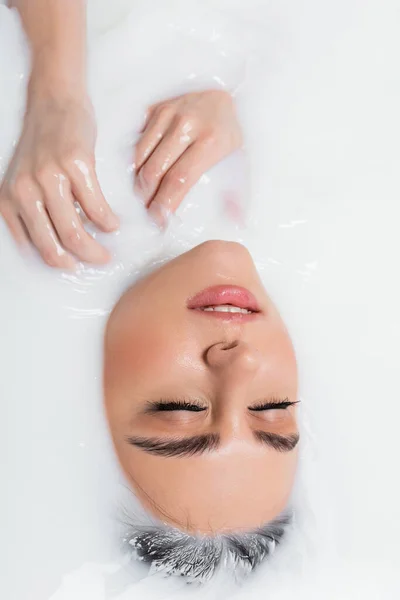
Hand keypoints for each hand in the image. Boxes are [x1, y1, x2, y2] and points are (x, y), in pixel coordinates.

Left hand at [0, 89, 118, 268]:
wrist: (54, 101)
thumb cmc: (43, 144)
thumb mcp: (25, 182)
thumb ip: (35, 212)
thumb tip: (63, 247)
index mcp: (9, 200)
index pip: (33, 248)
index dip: (58, 263)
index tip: (75, 265)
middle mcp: (25, 191)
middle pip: (54, 247)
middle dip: (80, 262)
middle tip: (98, 260)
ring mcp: (50, 178)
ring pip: (75, 234)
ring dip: (96, 249)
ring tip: (108, 249)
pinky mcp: (76, 165)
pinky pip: (96, 209)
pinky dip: (108, 222)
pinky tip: (113, 223)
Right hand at [134, 90, 242, 226]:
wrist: (227, 93)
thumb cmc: (232, 134)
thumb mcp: (242, 161)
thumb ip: (238, 192)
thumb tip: (234, 221)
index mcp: (211, 141)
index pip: (179, 179)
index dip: (165, 203)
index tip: (159, 219)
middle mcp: (187, 124)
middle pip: (155, 171)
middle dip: (147, 197)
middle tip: (149, 211)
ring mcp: (168, 113)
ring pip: (141, 157)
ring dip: (139, 182)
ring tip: (145, 195)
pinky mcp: (156, 108)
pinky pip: (138, 142)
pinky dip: (137, 162)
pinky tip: (144, 174)